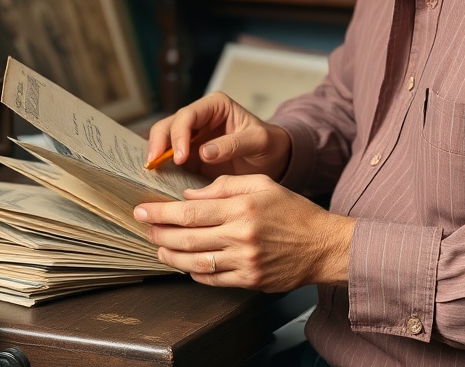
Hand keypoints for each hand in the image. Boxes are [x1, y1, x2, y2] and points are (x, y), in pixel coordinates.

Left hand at [134, 174, 354, 291]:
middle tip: (145, 228)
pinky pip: (211, 280)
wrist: (323, 245)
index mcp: (242, 208)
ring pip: (194, 263)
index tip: (142, 209)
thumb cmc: (293, 211)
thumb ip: (224, 185)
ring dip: (170, 257)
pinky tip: (185, 265)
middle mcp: (241, 236)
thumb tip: (190, 194)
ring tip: (158, 249)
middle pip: (186, 239)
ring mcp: (244, 262)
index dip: (160, 212)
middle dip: (159, 234)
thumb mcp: (262, 183)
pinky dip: (193, 273)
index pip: (190, 211)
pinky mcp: (249, 281)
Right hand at [145, 92, 291, 180]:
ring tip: (152, 173)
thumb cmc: (268, 144)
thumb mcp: (258, 141)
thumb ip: (234, 144)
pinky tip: (157, 180)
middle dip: (159, 143)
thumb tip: (204, 152)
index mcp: (216, 106)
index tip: (181, 157)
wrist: (273, 159)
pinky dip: (162, 167)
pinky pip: (169, 159)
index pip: (188, 115)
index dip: (179, 134)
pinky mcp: (189, 156)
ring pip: (163, 140)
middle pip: (169, 125)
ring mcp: (192, 137)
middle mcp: (199, 118)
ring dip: (155, 155)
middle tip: (154, 165)